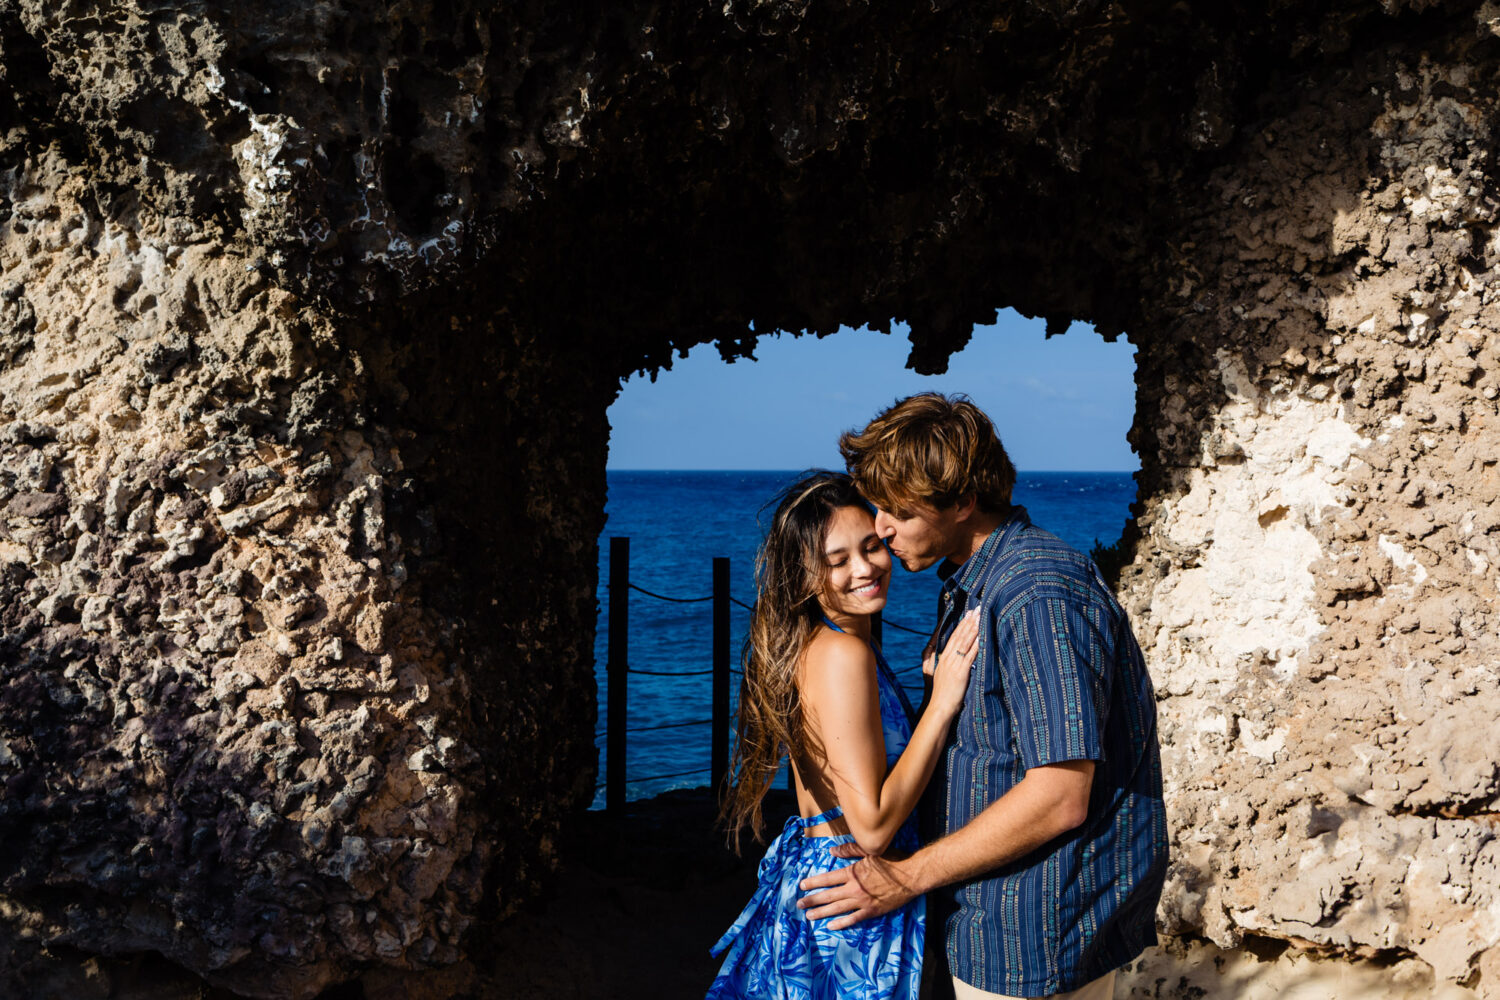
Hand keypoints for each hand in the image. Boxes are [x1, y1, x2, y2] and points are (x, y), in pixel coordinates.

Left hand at [797, 854, 920, 930]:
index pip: (828, 879)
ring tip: (809, 916)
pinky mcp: (872, 911)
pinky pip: (854, 919)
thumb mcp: (869, 851)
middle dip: (812, 900)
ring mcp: (863, 902)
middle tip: (799, 904)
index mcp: (853, 873)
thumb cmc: (892, 860)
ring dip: (822, 912)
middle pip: (828, 895)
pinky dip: (842, 923)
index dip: (813, 882)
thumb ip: (849, 851)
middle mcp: (855, 889)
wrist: (911, 876)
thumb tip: (831, 850)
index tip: (802, 886)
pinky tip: (831, 926)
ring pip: (838, 909)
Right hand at [929, 609, 979, 716]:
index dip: (962, 625)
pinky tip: (982, 635)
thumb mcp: (944, 676)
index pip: (953, 637)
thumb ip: (951, 665)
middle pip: (959, 636)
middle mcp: (948, 658)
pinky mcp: (960, 671)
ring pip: (964, 642)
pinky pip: (970, 654)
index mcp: (943, 658)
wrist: (939, 707)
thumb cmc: (943, 695)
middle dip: (969, 621)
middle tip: (977, 609)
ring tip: (980, 616)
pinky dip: (976, 644)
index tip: (968, 614)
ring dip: (973, 628)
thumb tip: (961, 658)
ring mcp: (953, 664)